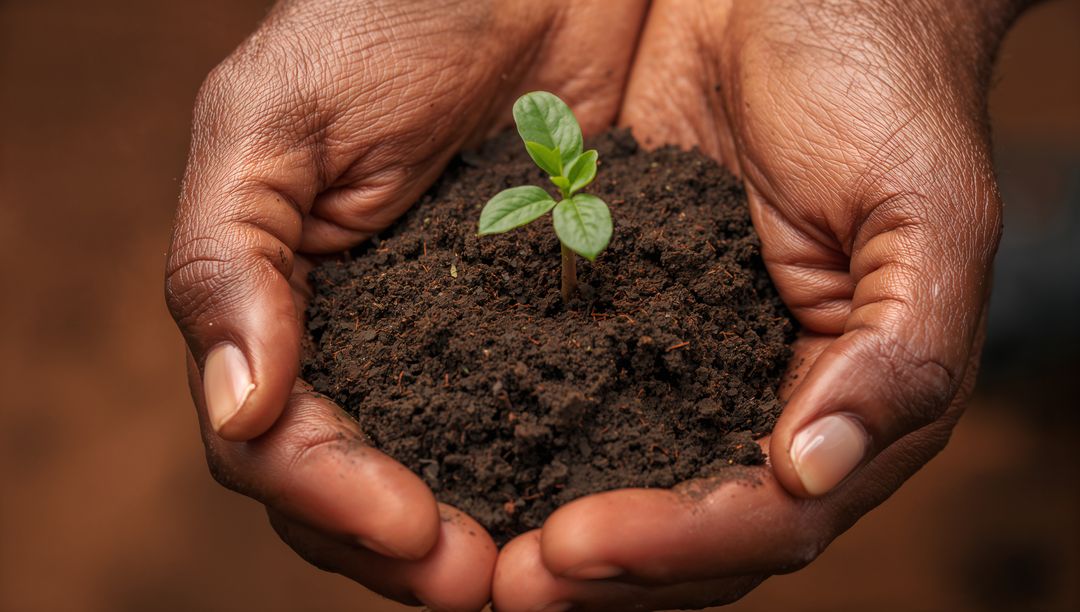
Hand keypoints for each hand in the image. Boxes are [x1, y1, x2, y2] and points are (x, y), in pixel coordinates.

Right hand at [164, 1, 646, 607]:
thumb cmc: (384, 18)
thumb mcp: (274, 119)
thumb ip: (229, 260)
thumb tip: (239, 409)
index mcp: (283, 313)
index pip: (278, 446)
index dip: (332, 500)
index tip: (410, 529)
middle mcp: (364, 347)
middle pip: (355, 493)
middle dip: (407, 550)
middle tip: (480, 580)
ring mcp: (456, 346)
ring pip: (446, 478)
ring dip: (478, 538)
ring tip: (532, 571)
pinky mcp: (544, 329)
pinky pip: (540, 423)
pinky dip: (554, 478)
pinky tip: (594, 505)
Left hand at [492, 1, 1022, 608]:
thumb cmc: (879, 91)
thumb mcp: (921, 218)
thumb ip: (899, 356)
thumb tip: (814, 476)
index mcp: (856, 404)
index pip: (767, 519)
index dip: (676, 548)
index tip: (576, 544)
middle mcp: (772, 406)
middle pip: (689, 535)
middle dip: (601, 571)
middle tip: (506, 584)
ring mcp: (694, 369)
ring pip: (627, 487)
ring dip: (553, 528)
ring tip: (469, 552)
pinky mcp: (628, 321)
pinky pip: (576, 403)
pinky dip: (529, 443)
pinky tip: (463, 459)